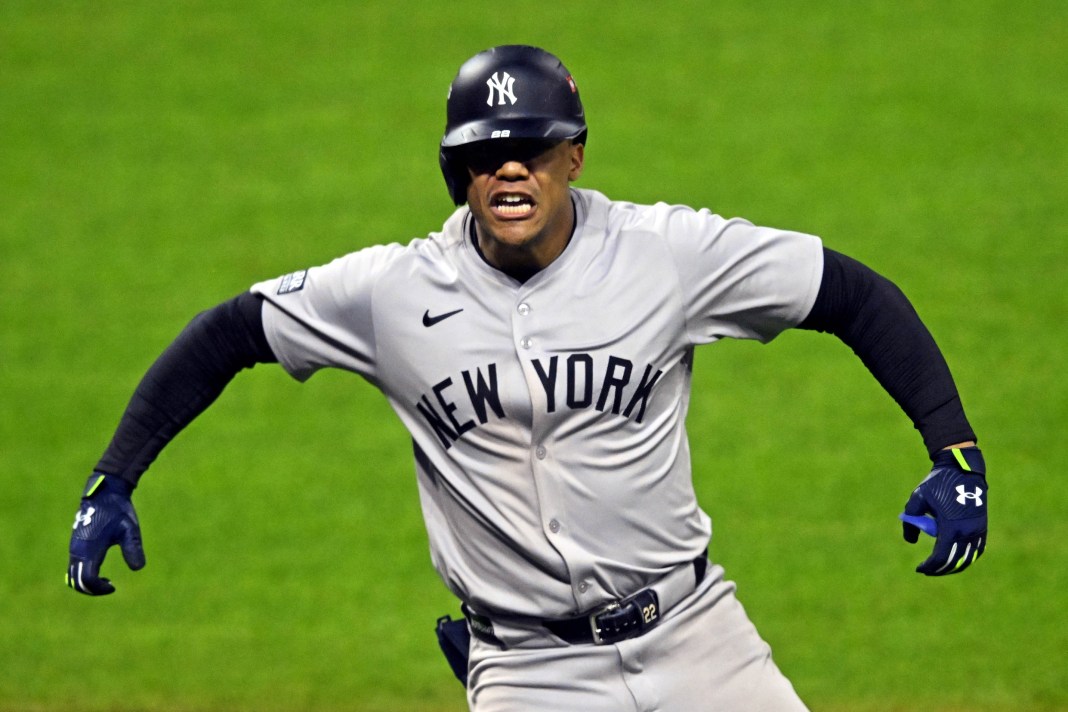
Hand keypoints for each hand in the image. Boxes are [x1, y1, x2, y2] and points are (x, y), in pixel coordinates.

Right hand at [67, 473, 144, 594]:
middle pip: (76, 581)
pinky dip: (82, 575)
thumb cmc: (118, 511)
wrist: (105, 494)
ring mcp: (74, 548)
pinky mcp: (75, 545)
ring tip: (105, 581)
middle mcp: (77, 551)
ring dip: (86, 583)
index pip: (87, 579)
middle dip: (92, 589)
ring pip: (72, 575)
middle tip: (110, 586)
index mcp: (89, 549)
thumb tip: (138, 568)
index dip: (98, 588)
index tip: (113, 586)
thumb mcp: (129, 529)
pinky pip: (73, 567)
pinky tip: (100, 572)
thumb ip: (133, 548)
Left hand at [899, 446, 986, 574]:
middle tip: (927, 570)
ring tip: (940, 568)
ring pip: (967, 558)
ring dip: (954, 565)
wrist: (962, 470)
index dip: (930, 566)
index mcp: (950, 526)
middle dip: (939, 569)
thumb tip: (910, 541)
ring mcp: (977, 530)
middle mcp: (966, 531)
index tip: (919, 568)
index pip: (940, 556)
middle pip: (954, 560)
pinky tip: (956, 559)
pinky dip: (966, 558)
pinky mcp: (982, 526)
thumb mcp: (917, 499)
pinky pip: (976, 549)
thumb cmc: (937, 484)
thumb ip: (910, 521)